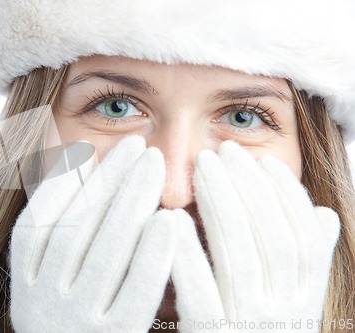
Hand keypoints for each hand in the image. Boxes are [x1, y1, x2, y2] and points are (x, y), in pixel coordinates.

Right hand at [10, 136, 177, 332]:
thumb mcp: (54, 279)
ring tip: (155, 166)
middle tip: (141, 146)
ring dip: (131, 203)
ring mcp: (74, 324)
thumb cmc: (76, 321)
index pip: (44, 218)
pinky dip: (151, 253)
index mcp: (25, 283)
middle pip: (78, 227)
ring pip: (105, 251)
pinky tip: (171, 220)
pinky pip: (133, 293)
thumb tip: (76, 161)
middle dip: (111, 180)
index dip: (71, 179)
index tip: (102, 147)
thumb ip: (62, 227)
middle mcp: (40, 303)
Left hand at [172, 141, 339, 332]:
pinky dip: (188, 255)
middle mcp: (286, 314)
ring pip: (240, 256)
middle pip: (271, 237)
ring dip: (222, 204)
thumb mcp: (292, 305)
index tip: (264, 160)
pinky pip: (202, 295)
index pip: (306, 239)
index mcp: (306, 303)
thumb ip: (307, 264)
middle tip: (224, 150)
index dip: (286, 196)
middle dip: (249, 188)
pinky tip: (170, 220)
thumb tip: (324, 215)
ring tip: (202, 166)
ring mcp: (252, 328)